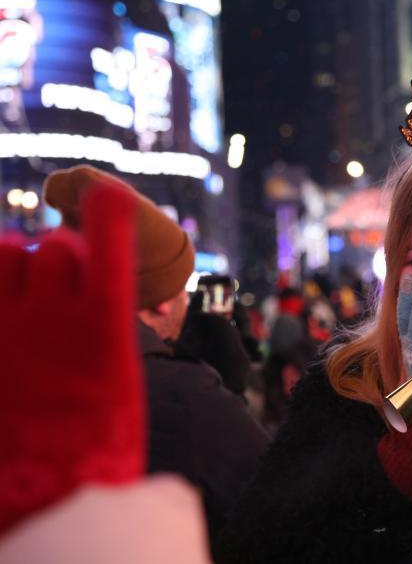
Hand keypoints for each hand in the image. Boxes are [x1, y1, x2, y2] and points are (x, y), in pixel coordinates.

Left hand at [0, 183, 139, 534]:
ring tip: (19, 284)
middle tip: (61, 282)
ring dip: (15, 260)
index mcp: (104, 331)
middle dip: (61, 256)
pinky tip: (3, 306)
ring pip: (7, 254)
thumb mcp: (118, 386)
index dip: (110, 215)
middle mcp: (54, 320)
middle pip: (56, 250)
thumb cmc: (92, 448)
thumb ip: (105, 333)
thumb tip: (112, 303)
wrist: (43, 499)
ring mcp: (8, 331)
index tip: (111, 194)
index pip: (108, 248)